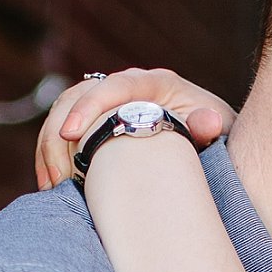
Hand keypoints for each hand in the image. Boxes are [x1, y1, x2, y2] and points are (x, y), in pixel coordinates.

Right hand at [36, 68, 234, 188]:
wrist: (217, 140)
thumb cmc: (220, 134)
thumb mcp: (222, 130)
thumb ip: (211, 126)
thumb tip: (208, 123)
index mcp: (156, 83)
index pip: (115, 85)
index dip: (89, 107)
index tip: (71, 134)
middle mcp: (127, 87)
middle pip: (77, 97)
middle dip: (59, 136)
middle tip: (58, 178)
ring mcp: (109, 103)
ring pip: (63, 114)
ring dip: (50, 150)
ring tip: (52, 187)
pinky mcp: (98, 123)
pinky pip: (64, 133)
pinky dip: (53, 157)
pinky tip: (53, 185)